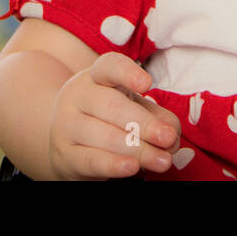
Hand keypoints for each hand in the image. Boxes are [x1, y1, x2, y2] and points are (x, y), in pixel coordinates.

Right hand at [46, 51, 182, 179]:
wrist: (67, 139)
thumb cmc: (108, 118)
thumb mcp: (133, 107)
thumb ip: (156, 116)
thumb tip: (171, 135)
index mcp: (97, 76)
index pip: (109, 66)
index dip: (127, 73)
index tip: (147, 84)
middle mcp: (78, 96)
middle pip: (111, 105)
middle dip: (144, 124)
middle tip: (168, 138)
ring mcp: (67, 125)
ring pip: (103, 136)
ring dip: (137, 150)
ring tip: (162, 160)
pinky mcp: (65, 156)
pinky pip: (90, 160)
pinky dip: (113, 165)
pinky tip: (132, 168)